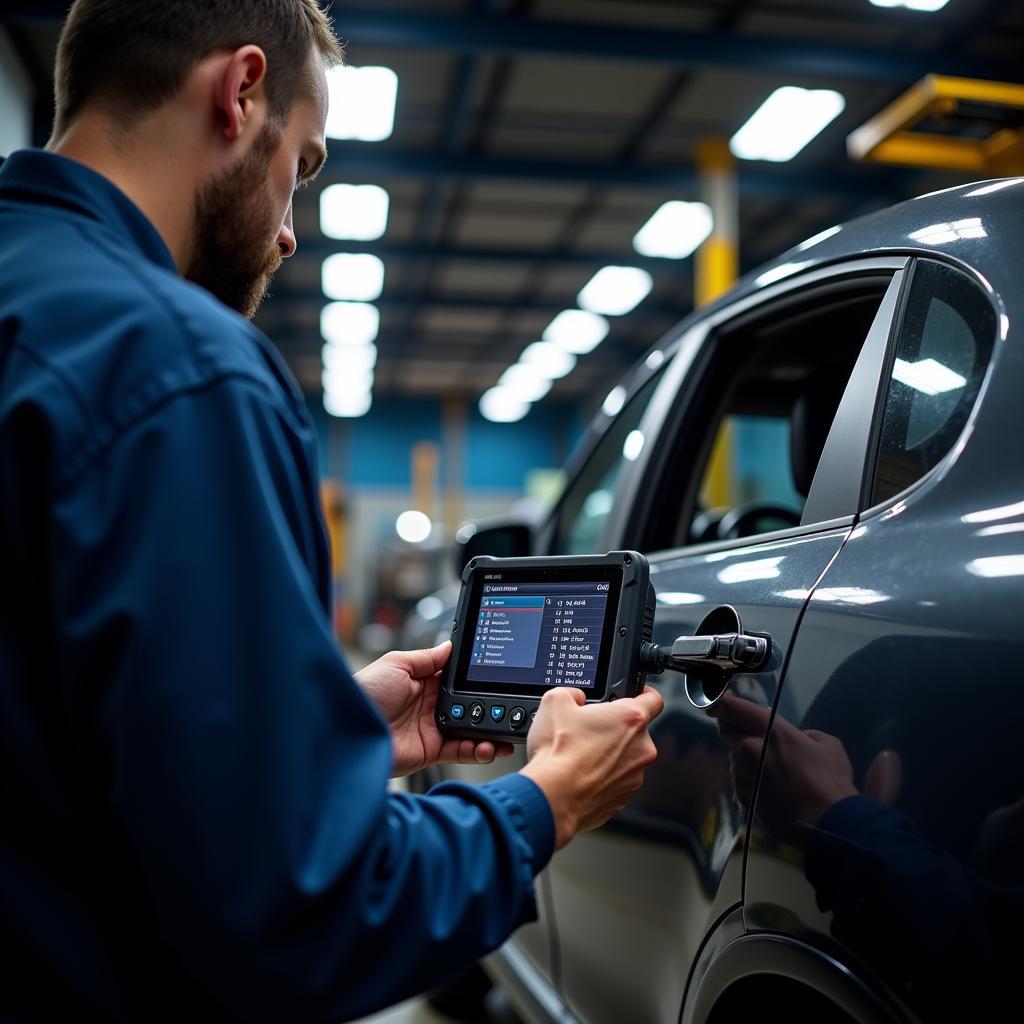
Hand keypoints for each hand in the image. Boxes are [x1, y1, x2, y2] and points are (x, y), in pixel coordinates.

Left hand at [356, 642, 513, 776]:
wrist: (347, 729)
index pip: (456, 678)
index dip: (475, 677)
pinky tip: (488, 746)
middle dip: (487, 704)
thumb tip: (450, 646)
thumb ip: (426, 657)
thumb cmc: (364, 693)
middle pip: (467, 703)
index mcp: (421, 681)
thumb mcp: (396, 663)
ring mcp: (431, 729)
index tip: (495, 675)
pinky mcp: (431, 751)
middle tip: (506, 703)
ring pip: (469, 728)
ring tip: (503, 728)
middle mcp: (428, 705)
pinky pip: (461, 751)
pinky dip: (478, 750)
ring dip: (488, 729)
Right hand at [521, 685, 664, 849]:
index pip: (654, 698)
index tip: (636, 695)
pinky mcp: (624, 797)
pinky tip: (581, 775)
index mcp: (631, 718)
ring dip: (610, 754)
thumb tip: (575, 698)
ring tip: (580, 756)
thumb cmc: (558, 753)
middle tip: (589, 730)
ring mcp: (635, 776)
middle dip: (615, 728)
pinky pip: (617, 780)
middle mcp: (641, 747)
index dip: (644, 693)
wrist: (552, 797)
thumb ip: (573, 693)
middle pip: (635, 730)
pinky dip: (603, 776)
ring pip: (626, 757)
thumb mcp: (555, 702)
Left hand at [708, 692, 857, 843]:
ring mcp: (746, 775)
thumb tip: (798, 737)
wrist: (827, 824)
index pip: (735, 709)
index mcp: (772, 732)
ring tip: (771, 772)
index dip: (725, 703)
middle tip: (743, 731)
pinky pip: (741, 784)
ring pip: (735, 760)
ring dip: (746, 761)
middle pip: (725, 730)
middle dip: (730, 727)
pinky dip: (751, 783)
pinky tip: (769, 791)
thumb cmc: (831, 782)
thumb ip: (806, 735)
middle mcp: (752, 749)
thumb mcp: (828, 745)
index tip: (723, 702)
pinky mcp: (745, 797)